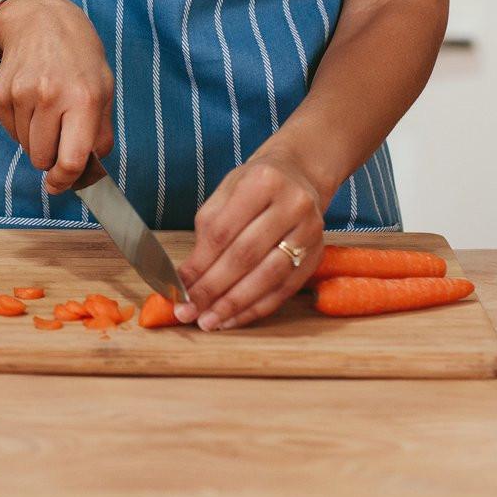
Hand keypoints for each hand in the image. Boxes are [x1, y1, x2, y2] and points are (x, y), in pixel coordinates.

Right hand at [0, 0, 114, 192]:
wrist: (39, 20)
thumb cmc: (78, 56)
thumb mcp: (104, 88)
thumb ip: (101, 133)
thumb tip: (90, 170)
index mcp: (84, 99)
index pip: (72, 159)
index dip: (66, 180)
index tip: (61, 184)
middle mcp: (51, 96)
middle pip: (43, 158)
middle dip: (52, 157)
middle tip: (60, 136)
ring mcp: (21, 94)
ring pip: (26, 147)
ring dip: (37, 140)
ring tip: (48, 111)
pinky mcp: (0, 93)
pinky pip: (10, 131)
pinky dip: (21, 126)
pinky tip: (32, 101)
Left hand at [173, 146, 325, 329]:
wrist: (298, 175)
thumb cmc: (255, 184)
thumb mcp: (227, 191)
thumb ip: (208, 229)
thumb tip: (189, 275)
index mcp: (262, 181)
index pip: (223, 231)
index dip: (200, 263)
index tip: (180, 286)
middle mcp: (292, 205)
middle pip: (246, 256)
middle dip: (213, 289)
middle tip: (189, 311)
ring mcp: (309, 232)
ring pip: (268, 277)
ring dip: (234, 304)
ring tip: (209, 321)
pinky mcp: (316, 256)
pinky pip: (284, 290)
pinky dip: (256, 308)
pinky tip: (233, 318)